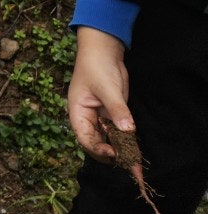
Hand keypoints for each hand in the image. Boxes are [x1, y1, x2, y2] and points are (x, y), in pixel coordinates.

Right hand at [67, 27, 134, 165]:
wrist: (104, 50)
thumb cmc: (97, 66)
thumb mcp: (107, 88)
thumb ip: (117, 110)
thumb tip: (128, 131)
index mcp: (78, 113)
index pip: (84, 138)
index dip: (97, 149)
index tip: (113, 154)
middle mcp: (88, 118)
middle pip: (96, 143)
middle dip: (110, 155)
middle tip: (128, 163)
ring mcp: (101, 116)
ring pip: (109, 140)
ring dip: (120, 150)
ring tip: (135, 163)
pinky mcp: (113, 114)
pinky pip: (118, 132)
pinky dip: (126, 141)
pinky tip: (136, 150)